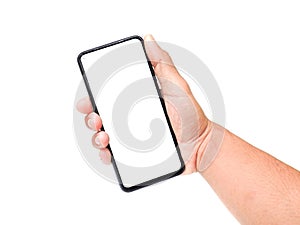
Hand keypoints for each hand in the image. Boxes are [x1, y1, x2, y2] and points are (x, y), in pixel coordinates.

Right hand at [77, 34, 212, 173]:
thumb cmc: (192, 116)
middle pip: (101, 117)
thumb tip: (149, 40)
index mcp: (137, 101)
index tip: (88, 100)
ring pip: (103, 137)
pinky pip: (115, 156)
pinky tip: (109, 153)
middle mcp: (131, 119)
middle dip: (91, 118)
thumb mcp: (178, 86)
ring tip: (104, 138)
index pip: (108, 97)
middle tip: (97, 120)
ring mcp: (132, 138)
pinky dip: (106, 156)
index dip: (93, 97)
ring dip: (96, 137)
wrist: (201, 145)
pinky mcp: (136, 155)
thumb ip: (164, 64)